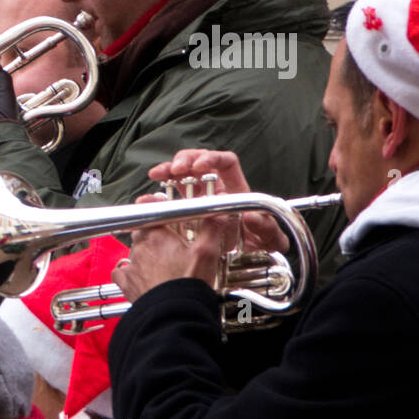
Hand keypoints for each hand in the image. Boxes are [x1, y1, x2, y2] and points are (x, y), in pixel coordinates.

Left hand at [112, 194, 237, 301]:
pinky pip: (122, 271)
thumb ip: (211, 229)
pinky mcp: (126, 283)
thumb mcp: (208, 252)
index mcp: (157, 235)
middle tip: (169, 241)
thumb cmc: (189, 283)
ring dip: (145, 253)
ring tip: (161, 262)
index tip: (159, 204)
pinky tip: (140, 275)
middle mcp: (139, 247)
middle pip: (142, 231)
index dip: (154, 205)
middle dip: (153, 233)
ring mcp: (131, 265)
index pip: (149, 209)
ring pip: (134, 251)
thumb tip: (216, 216)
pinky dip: (129, 272)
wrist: (173, 313)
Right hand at [146, 149, 287, 252]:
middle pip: (199, 160)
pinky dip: (160, 192)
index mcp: (236, 188)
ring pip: (182, 174)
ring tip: (157, 174)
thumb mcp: (268, 237)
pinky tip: (150, 196)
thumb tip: (251, 217)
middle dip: (185, 160)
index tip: (200, 166)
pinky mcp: (186, 208)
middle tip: (175, 169)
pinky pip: (171, 194)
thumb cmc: (260, 242)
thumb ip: (265, 227)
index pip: (225, 162)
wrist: (251, 259)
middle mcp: (216, 188)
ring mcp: (200, 196)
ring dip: (168, 170)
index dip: (212, 158)